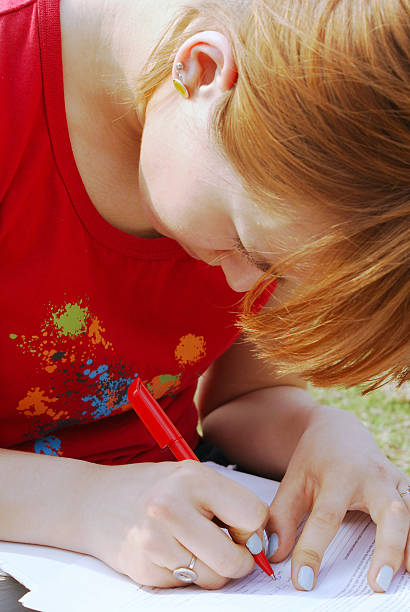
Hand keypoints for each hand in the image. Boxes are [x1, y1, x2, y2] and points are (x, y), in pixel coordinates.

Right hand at [84, 460, 267, 588]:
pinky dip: (185, 574)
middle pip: (234, 559)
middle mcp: (172, 507)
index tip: (240, 527)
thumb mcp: (190, 477)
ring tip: (192, 545)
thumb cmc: (152, 488)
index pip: (252, 516)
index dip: (253, 528)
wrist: (94, 502)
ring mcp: (155, 540)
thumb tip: (262, 544)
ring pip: (213, 579)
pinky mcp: (144, 568)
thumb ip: (226, 502)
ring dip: (211, 569)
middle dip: (238, 559)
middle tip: (225, 546)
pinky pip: (186, 585)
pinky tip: (169, 551)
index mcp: (192, 477)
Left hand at [265, 405, 409, 591]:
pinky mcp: (405, 487)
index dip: (313, 550)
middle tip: (377, 584)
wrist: (337, 430)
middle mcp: (373, 477)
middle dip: (387, 548)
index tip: (303, 581)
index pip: (326, 518)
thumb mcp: (292, 482)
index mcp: (338, 475)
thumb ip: (281, 517)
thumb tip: (275, 554)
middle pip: (389, 512)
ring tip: (398, 580)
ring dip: (409, 547)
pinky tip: (408, 564)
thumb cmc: (314, 459)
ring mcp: (394, 481)